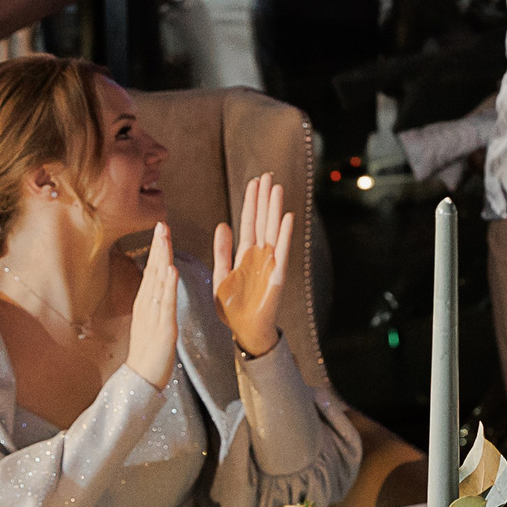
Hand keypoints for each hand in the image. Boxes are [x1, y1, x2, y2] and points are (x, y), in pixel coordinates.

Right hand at [127, 223, 178, 384]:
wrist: (141, 379)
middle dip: (158, 246)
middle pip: (152, 270)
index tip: (160, 230)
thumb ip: (154, 305)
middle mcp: (147, 305)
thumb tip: (159, 287)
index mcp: (145, 304)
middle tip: (161, 223)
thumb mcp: (150, 323)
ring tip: (165, 237)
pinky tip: (171, 268)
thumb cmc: (148, 354)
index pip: (151, 271)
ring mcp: (153, 315)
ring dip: (162, 258)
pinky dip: (168, 284)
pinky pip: (166, 302)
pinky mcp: (163, 327)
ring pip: (157, 281)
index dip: (156, 250)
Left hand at [215, 174, 293, 359]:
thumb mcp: (220, 276)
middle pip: (262, 220)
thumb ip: (221, 251)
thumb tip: (222, 224)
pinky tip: (287, 216)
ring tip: (277, 188)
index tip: (254, 182)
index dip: (251, 202)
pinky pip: (282, 250)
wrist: (244, 331)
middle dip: (264, 198)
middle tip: (268, 175)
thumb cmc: (232, 308)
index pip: (248, 222)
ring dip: (275, 209)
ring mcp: (270, 263)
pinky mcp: (277, 275)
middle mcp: (260, 255)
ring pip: (273, 230)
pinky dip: (285, 234)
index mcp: (245, 254)